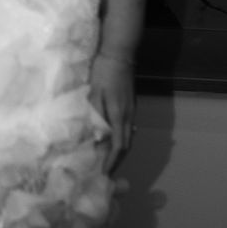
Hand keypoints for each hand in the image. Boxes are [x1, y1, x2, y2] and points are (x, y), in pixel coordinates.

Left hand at [89, 51, 135, 172]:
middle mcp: (128, 116)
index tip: (105, 173)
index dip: (112, 160)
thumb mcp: (95, 93)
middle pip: (126, 144)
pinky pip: (127, 127)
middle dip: (117, 159)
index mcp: (119, 115)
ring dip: (119, 149)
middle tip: (106, 170)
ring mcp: (131, 110)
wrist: (119, 54)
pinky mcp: (130, 104)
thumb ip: (95, 115)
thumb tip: (97, 136)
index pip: (119, 145)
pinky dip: (120, 137)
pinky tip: (111, 138)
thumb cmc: (104, 72)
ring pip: (128, 136)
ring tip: (107, 158)